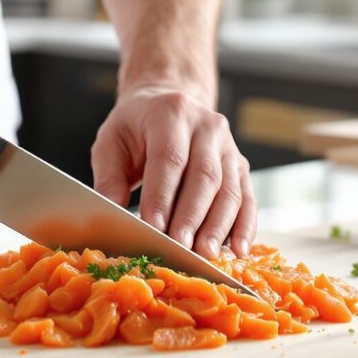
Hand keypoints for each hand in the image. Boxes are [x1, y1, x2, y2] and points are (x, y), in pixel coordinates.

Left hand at [90, 86, 256, 257]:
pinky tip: (238, 249)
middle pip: (205, 176)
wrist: (167, 103)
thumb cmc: (135, 128)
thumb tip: (113, 218)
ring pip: (230, 190)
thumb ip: (109, 179)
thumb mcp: (111, 143)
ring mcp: (229, 146)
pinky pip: (248, 198)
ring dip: (219, 226)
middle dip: (192, 216)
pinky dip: (245, 226)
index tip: (154, 227)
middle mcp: (207, 126)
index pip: (169, 158)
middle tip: (181, 247)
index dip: (163, 195)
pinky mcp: (241, 165)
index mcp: (171, 113)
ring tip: (206, 254)